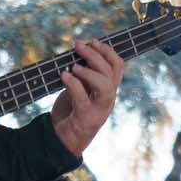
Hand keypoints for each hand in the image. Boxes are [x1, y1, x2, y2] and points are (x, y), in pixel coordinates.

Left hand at [50, 37, 121, 154]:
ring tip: (73, 66)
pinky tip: (63, 76)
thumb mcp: (79, 89)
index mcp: (108, 90)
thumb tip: (78, 52)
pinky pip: (83, 99)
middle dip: (95, 55)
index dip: (108, 51)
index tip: (93, 41)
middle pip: (110, 72)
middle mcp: (107, 99)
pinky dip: (73, 84)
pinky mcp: (86, 119)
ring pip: (104, 86)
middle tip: (77, 46)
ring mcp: (99, 110)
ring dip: (89, 71)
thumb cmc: (70, 111)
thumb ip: (82, 74)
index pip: (117, 66)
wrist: (63, 139)